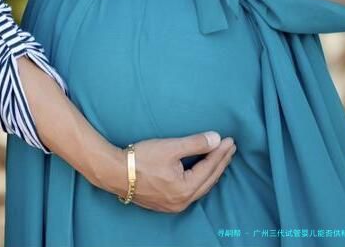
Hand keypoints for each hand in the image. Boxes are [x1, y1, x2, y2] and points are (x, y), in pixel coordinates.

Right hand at [96, 132, 236, 212]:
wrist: (114, 172)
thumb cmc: (141, 159)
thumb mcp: (170, 147)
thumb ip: (195, 143)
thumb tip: (217, 139)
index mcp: (185, 188)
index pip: (209, 167)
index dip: (221, 153)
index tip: (230, 140)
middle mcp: (182, 201)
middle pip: (208, 180)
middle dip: (220, 163)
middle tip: (230, 149)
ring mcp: (173, 205)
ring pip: (200, 188)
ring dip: (211, 172)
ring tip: (220, 159)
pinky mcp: (164, 203)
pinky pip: (190, 192)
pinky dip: (200, 180)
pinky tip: (202, 174)